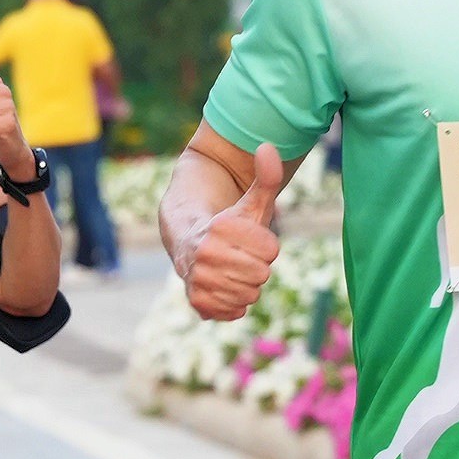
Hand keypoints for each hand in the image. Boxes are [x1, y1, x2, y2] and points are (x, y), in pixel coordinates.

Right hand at [184, 144, 283, 318]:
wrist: (187, 241)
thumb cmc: (228, 222)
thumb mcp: (249, 201)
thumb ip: (266, 177)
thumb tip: (270, 147)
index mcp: (220, 228)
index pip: (271, 251)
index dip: (266, 244)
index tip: (248, 238)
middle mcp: (204, 255)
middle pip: (261, 275)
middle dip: (256, 265)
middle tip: (240, 255)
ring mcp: (199, 280)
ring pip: (249, 295)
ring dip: (246, 284)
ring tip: (230, 269)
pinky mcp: (197, 301)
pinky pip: (235, 312)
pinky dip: (234, 303)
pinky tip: (223, 286)